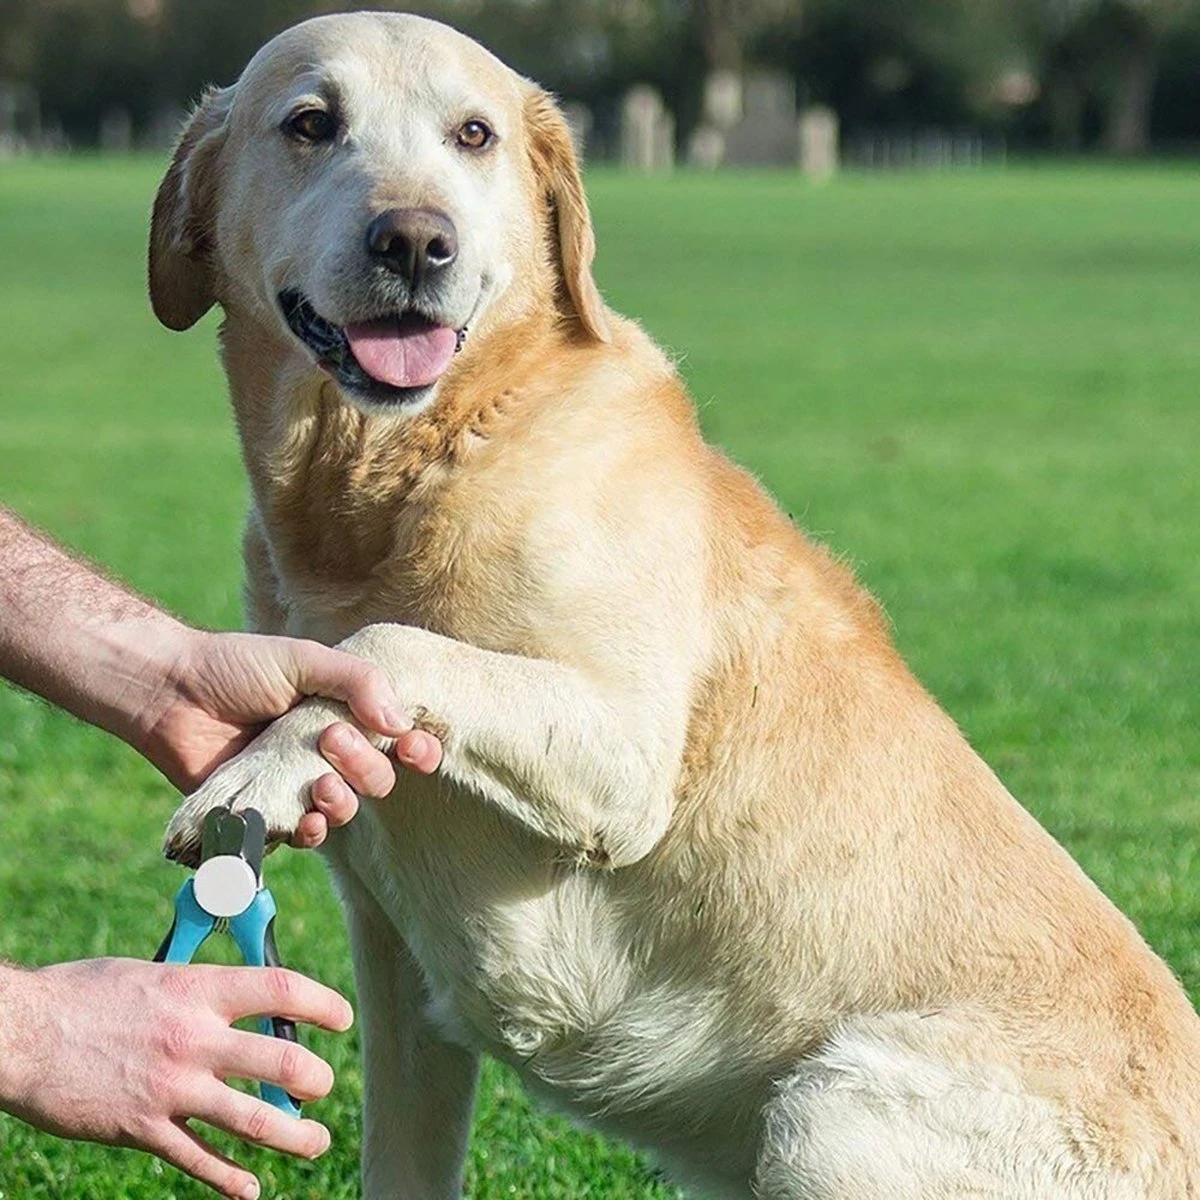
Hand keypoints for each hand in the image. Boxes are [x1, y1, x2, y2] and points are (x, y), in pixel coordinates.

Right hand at [0, 959, 353, 1198]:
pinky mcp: (143, 1129)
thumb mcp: (152, 974)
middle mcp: (193, 1039)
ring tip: (315, 1141)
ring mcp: (171, 1088)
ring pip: (252, 1119)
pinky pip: (198, 1160)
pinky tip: (251, 1187)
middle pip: (281, 1061)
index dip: (321, 1003)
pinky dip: (230, 1178)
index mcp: (197, 991)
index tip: (342, 1017)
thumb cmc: (84, 995)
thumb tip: (234, 996)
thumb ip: (197, 990)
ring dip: (294, 1134)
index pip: (280, 990)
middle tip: (326, 1085)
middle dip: (316, 1079)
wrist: (22, 1034)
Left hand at [140, 629, 442, 846]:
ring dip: (342, 803)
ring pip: (344, 810)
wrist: (171, 691)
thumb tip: (401, 722)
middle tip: (331, 739)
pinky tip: (304, 820)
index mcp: (345, 714)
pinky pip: (301, 836)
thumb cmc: (237, 666)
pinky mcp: (265, 814)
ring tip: (320, 785)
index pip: (399, 740)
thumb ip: (357, 681)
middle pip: (377, 779)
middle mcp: (327, 753)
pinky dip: (310, 832)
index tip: (413, 745)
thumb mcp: (305, 658)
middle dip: (367, 766)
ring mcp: (297, 785)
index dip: (417, 749)